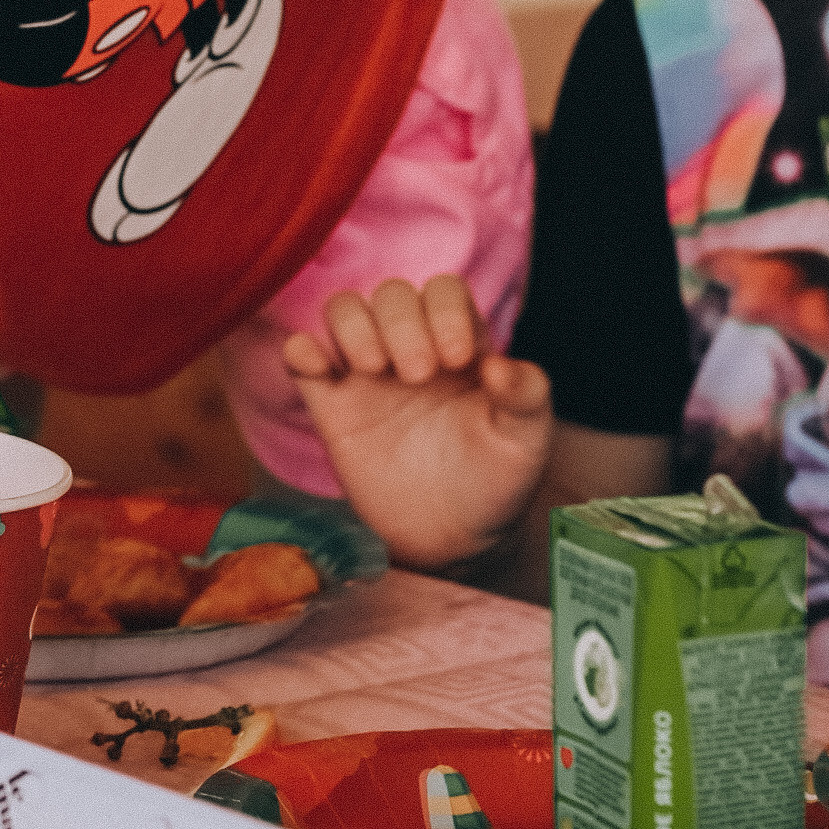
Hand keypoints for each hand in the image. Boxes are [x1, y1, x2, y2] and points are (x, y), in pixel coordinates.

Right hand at [279, 276, 551, 570]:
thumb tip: (501, 365)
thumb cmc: (494, 481)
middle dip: (402, 324)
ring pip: (344, 310)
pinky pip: (302, 358)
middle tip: (417, 375)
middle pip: (391, 295)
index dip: (446, 310)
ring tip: (373, 369)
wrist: (451, 538)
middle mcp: (411, 347)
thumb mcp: (526, 442)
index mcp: (460, 344)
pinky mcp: (332, 405)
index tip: (457, 358)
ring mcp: (368, 374)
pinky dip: (301, 350)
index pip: (444, 291)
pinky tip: (317, 367)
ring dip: (353, 326)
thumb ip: (527, 397)